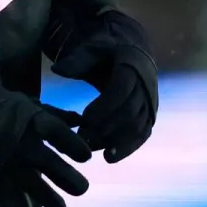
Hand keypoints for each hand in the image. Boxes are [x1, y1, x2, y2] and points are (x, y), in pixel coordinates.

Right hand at [0, 76, 92, 206]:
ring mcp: (5, 161)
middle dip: (69, 179)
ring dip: (49, 198)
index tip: (86, 157)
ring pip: (32, 185)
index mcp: (31, 119)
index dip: (75, 146)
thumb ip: (52, 112)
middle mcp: (21, 142)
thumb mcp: (24, 101)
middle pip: (51, 164)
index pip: (59, 134)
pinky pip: (6, 198)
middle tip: (82, 189)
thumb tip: (78, 120)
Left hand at [50, 12, 157, 162]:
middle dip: (105, 128)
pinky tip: (109, 158)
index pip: (121, 90)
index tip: (82, 120)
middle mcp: (146, 86)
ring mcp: (150, 103)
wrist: (135, 51)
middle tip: (80, 139)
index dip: (103, 107)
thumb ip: (78, 59)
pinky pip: (143, 134)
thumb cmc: (109, 50)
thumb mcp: (94, 48)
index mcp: (132, 66)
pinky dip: (128, 148)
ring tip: (90, 150)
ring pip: (136, 126)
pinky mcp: (150, 115)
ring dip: (114, 141)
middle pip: (128, 112)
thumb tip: (56, 69)